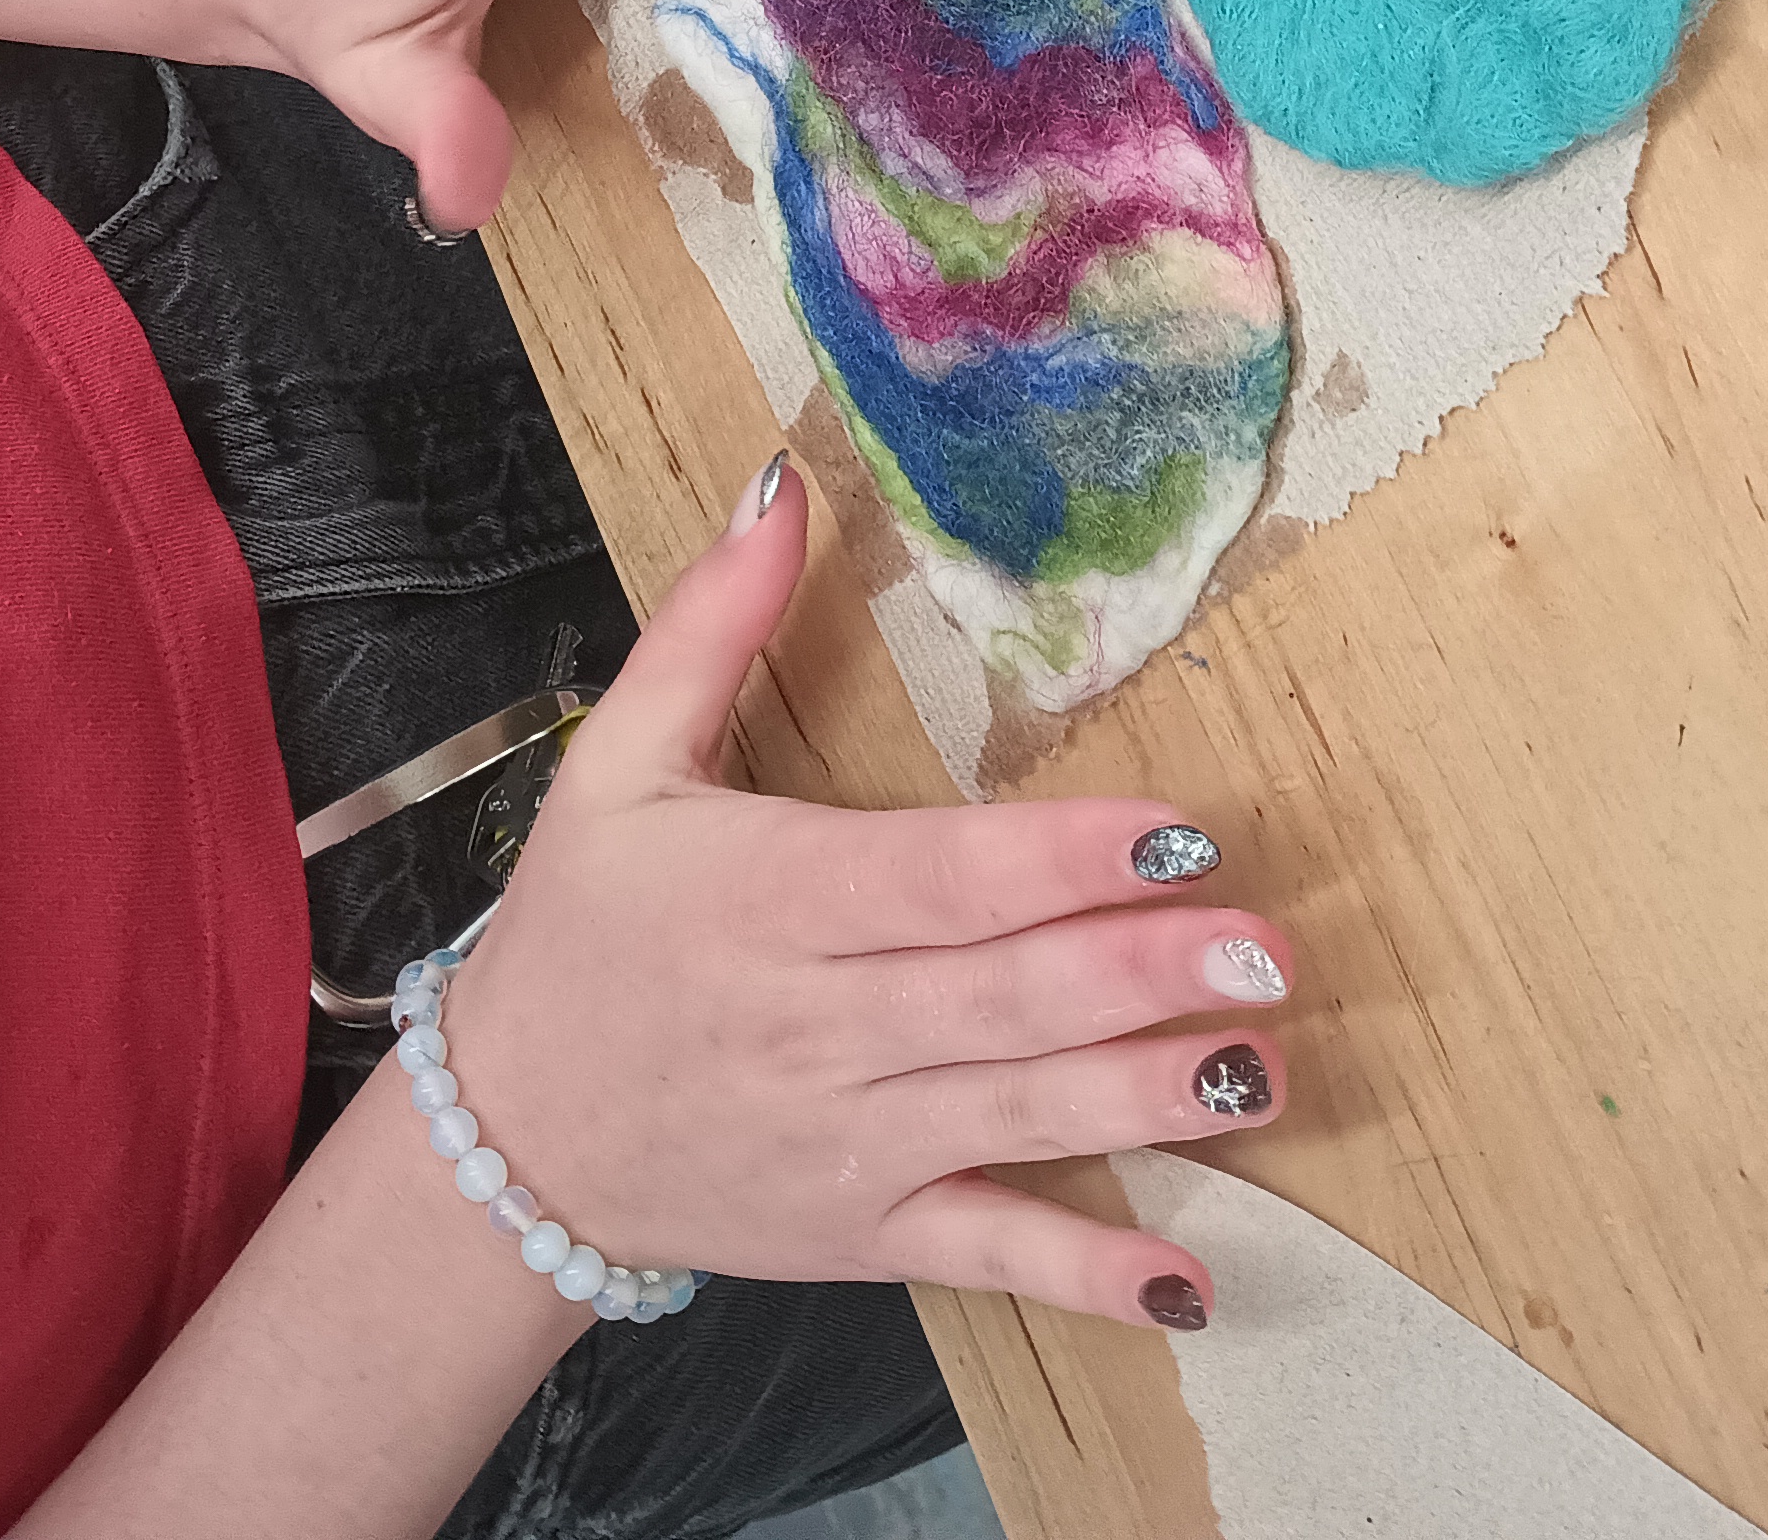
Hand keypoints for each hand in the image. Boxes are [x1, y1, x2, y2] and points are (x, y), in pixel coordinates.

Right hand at [427, 456, 1291, 1330]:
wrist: (502, 1142)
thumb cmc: (578, 934)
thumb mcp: (616, 763)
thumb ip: (709, 624)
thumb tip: (783, 486)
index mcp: (772, 898)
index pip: (938, 877)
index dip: (1062, 858)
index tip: (1178, 829)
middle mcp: (820, 1024)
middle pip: (1003, 995)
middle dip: (1142, 972)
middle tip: (1265, 944)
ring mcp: (850, 1141)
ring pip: (1019, 1116)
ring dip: (1149, 1099)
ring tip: (1263, 1066)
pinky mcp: (864, 1234)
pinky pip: (987, 1255)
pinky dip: (1086, 1277)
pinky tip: (1188, 1282)